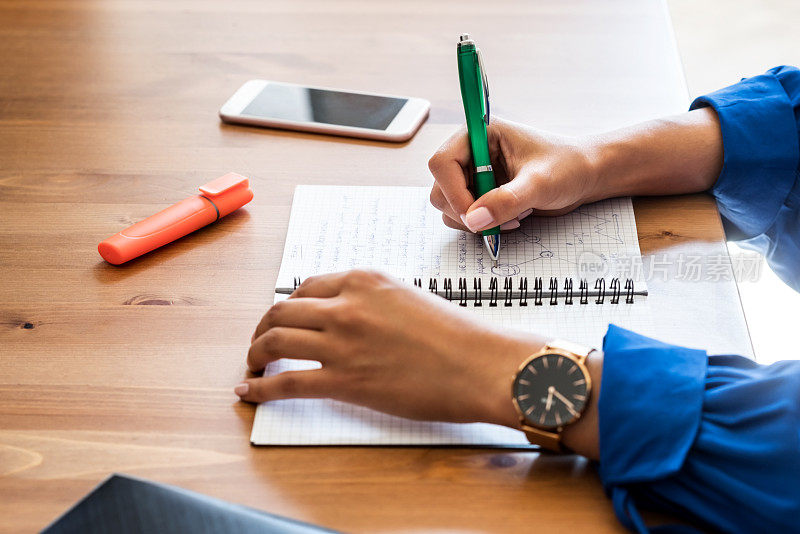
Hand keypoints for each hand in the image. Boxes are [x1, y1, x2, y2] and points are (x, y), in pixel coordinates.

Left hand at [237, 270, 545, 426]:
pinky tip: (249, 392)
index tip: (282, 318)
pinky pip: (285, 383)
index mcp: (364, 279)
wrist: (480, 364)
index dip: (287, 306)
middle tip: (259, 343)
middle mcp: (346, 305)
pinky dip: (259, 388)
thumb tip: (347, 318)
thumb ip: (372, 302)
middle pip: (281, 312)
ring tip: (252, 366)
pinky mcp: (344, 380)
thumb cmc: (457, 335)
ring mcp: (342, 342)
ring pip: (274, 342)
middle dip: (262, 328)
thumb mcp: (409, 298)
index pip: (307, 287)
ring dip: (255, 354)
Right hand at [427, 117, 599, 232]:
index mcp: (480, 135)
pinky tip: (510, 219)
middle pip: (440, 188)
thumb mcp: (540, 183)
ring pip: (448, 206)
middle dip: (464, 210)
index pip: (442, 162)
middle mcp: (472, 154)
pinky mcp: (482, 194)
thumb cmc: (568, 166)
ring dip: (475, 220)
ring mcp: (475, 176)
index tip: (474, 214)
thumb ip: (506, 200)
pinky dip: (483, 225)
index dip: (452, 191)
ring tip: (510, 217)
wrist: (585, 176)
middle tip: (495, 221)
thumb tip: (473, 221)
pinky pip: (465, 216)